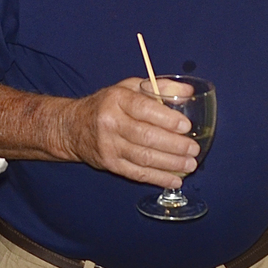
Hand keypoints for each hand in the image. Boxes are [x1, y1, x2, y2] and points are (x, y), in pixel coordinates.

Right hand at [60, 78, 199, 187]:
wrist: (74, 126)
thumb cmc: (108, 104)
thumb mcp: (129, 87)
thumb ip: (159, 87)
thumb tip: (188, 91)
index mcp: (117, 100)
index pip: (144, 109)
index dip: (167, 119)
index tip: (186, 126)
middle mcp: (111, 122)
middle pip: (145, 136)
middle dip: (174, 145)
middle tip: (194, 149)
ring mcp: (109, 146)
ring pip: (143, 157)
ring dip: (170, 164)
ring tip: (190, 164)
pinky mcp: (110, 164)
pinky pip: (137, 174)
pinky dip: (158, 178)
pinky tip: (175, 180)